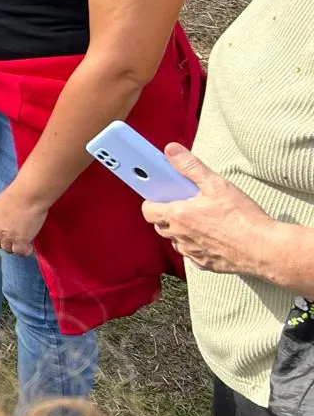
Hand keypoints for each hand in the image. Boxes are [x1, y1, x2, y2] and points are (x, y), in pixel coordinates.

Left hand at [0, 182, 50, 256]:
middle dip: (7, 243)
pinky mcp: (19, 240)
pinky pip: (20, 252)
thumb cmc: (20, 194)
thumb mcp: (2, 204)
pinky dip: (25, 251)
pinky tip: (30, 247)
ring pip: (8, 249)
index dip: (1, 236)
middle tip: (18, 240)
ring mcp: (6, 236)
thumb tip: (8, 224)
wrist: (29, 194)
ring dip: (16, 247)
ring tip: (25, 244)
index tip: (9, 235)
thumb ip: (1, 216)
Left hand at [143, 144, 276, 276]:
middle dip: (167, 214)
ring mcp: (193, 253)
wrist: (266, 249)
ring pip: (176, 240)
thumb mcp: (216, 184)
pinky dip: (197, 244)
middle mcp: (181, 237)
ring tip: (201, 218)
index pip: (148, 210)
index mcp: (179, 216)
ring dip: (182, 230)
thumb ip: (190, 166)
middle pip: (161, 225)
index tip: (161, 194)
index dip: (152, 201)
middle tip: (184, 204)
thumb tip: (171, 151)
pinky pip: (193, 253)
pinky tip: (213, 236)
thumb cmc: (242, 218)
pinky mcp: (206, 264)